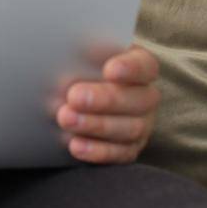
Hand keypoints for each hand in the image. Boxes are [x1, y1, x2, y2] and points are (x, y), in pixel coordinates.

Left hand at [53, 44, 159, 164]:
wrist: (79, 96)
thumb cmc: (82, 67)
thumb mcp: (84, 55)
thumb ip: (81, 53)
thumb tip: (60, 54)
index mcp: (140, 67)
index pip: (144, 66)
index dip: (130, 68)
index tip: (109, 70)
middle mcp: (145, 97)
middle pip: (137, 99)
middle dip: (105, 99)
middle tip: (74, 97)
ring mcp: (141, 124)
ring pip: (129, 128)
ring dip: (96, 125)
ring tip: (66, 119)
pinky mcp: (129, 148)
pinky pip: (119, 154)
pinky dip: (97, 151)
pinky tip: (76, 145)